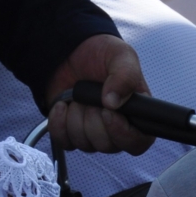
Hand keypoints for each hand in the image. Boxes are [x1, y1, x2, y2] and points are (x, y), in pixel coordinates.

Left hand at [44, 34, 153, 153]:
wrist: (73, 51)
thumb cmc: (103, 54)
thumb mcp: (121, 56)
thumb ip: (125, 75)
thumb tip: (113, 102)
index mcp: (136, 115)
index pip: (137, 143)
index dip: (122, 133)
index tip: (107, 112)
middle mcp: (116, 128)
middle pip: (107, 145)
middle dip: (93, 119)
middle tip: (91, 97)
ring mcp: (93, 133)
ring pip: (84, 144)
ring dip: (76, 118)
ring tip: (78, 97)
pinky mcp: (71, 132)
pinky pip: (64, 141)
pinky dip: (59, 122)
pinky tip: (63, 104)